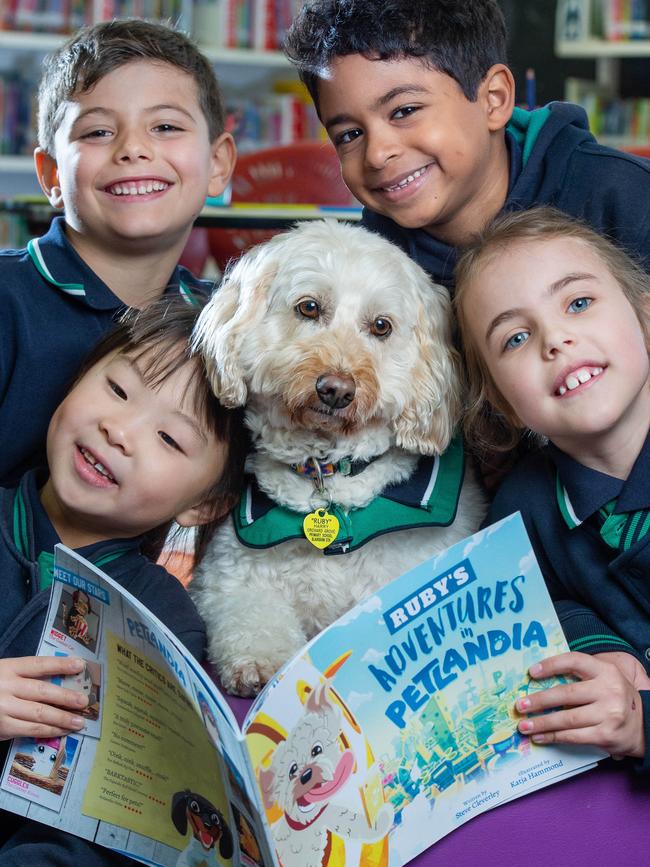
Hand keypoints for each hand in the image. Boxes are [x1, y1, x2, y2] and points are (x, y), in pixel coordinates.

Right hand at [0, 656, 88, 740]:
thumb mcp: (4, 673)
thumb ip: (24, 675)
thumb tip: (59, 680)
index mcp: (7, 668)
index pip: (38, 665)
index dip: (60, 665)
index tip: (80, 665)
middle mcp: (6, 687)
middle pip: (42, 691)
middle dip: (66, 697)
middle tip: (84, 701)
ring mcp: (3, 709)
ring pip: (39, 714)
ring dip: (62, 718)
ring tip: (79, 721)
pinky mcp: (2, 728)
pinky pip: (30, 729)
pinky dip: (49, 730)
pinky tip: (62, 731)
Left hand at [515, 651, 645, 759]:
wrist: (646, 725)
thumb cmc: (616, 698)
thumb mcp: (605, 679)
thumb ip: (580, 675)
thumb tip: (541, 678)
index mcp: (606, 671)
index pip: (574, 661)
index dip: (551, 665)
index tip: (531, 672)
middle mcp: (608, 690)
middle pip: (566, 694)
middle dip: (539, 700)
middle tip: (520, 705)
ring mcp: (609, 714)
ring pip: (567, 718)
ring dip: (542, 723)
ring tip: (524, 725)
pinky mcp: (606, 735)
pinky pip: (574, 736)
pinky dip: (554, 737)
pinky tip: (540, 737)